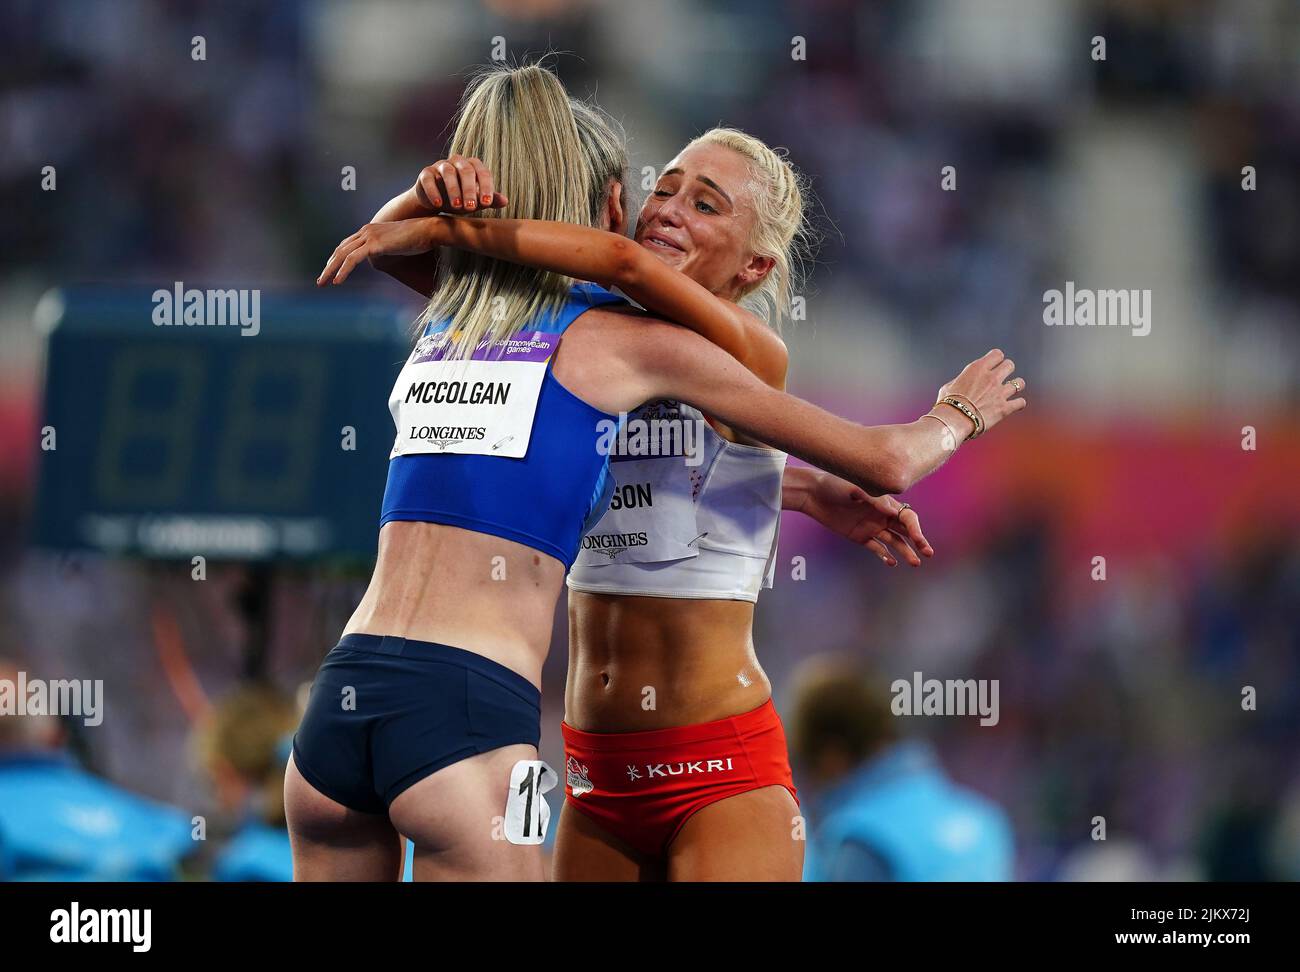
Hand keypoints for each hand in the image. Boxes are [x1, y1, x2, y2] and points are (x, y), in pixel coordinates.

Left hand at [317, 219, 440, 285]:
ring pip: (342, 255)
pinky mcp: (374, 244)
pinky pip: (352, 259)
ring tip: (323, 283)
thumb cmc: (417, 238)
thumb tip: (382, 257)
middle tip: (320, 280)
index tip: (329, 270)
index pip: (346, 245)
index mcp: (369, 230)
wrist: (428, 230)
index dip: (336, 258)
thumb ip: (385, 247)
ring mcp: (369, 236)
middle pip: (340, 250)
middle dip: (328, 266)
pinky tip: (337, 281)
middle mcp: (366, 231)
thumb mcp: (396, 243)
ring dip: (330, 270)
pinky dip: (343, 271)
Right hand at [414, 155, 507, 214]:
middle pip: (466, 170)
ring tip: (456, 207)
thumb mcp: (476, 201)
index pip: (483, 172)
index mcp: (473, 166)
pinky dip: (434, 191)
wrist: (436, 202)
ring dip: (454, 190)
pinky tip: (438, 205)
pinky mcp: (426, 173)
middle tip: (471, 207)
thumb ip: (490, 200)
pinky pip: (429, 179)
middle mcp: (457, 162)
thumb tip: (506, 201)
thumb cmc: (460, 199)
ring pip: (448, 172)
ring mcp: (440, 166)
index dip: (486, 187)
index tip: (487, 203)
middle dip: (470, 190)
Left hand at [798, 470, 932, 566]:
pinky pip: (876, 548)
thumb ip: (874, 499)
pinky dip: (884, 555)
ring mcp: (871, 526)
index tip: (920, 540)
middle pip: (905, 530)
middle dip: (918, 541)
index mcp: (885, 502)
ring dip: (904, 551)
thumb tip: (892, 510)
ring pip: (894, 542)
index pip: (907, 517)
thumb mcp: (855, 488)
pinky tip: (891, 562)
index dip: (916, 529)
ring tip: (914, 563)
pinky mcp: (859, 536)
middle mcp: (882, 515)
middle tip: (928, 553)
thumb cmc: (836, 484)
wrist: (814, 493)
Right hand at [936, 348, 1027, 435]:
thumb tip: (966, 382)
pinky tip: (1014, 405)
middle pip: (1010, 365)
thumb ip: (963, 380)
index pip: (997, 354)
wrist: (953, 421)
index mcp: (977, 368)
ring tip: (1010, 391)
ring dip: (1016, 386)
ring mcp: (1000, 393)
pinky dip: (1018, 404)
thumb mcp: (950, 386)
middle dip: (1006, 370)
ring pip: (1020, 383)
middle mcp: (991, 378)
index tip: (992, 366)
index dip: (996, 360)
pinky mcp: (1004, 409)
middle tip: (1000, 378)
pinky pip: (1021, 402)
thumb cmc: (947, 404)